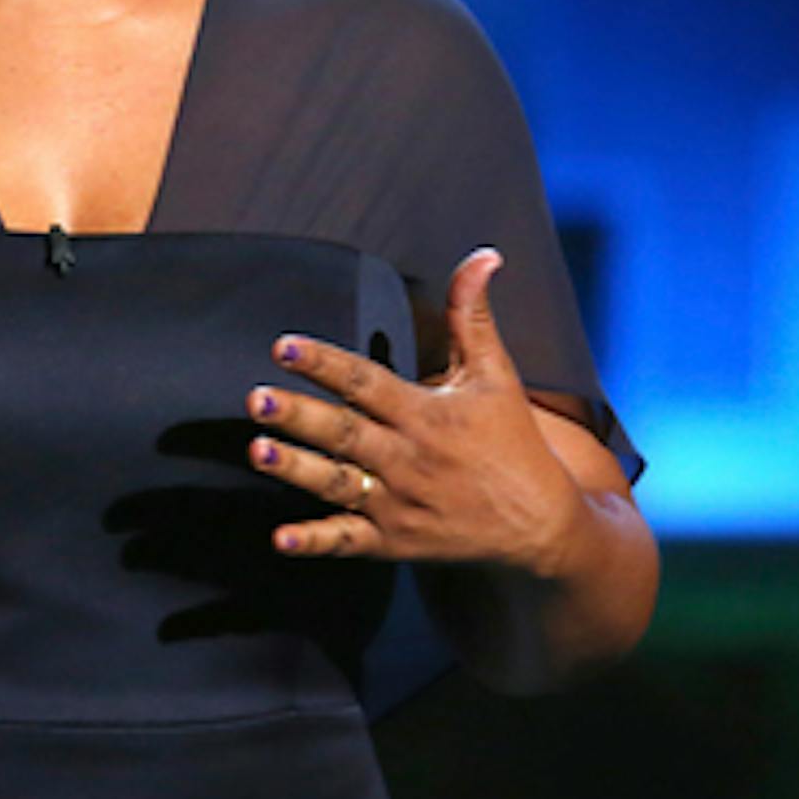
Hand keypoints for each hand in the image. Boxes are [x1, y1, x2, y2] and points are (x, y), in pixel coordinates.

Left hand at [245, 248, 583, 572]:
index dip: (325, 363)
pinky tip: (282, 538)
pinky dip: (316, 540)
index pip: (366, 382)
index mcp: (426, 414)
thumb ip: (471, 314)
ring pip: (337, 484)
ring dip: (296, 469)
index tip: (284, 346)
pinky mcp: (395, 541)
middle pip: (345, 433)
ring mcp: (399, 503)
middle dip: (299, 416)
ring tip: (257, 451)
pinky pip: (349, 541)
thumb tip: (482, 256)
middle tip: (257, 398)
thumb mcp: (495, 374)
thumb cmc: (513, 442)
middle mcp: (408, 458)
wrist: (541, 526)